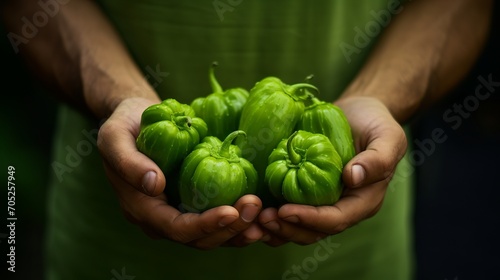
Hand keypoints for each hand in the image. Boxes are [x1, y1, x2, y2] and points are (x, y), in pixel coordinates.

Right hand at [97, 97, 264, 248]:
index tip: (231, 211)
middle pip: (198, 238)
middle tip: (255, 207)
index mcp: (141, 208)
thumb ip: (129, 162)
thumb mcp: (114, 137)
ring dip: (239, 228)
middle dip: (229, 228)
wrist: (135, 120)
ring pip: (211, 235)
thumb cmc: (124, 125)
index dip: (204, 225)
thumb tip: (154, 185)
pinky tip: (260, 212)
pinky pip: (217, 220)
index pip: (175, 227)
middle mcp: (160, 218)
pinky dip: (239, 220)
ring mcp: (178, 212)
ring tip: (264, 215)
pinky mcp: (193, 202)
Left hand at [258, 96, 407, 245]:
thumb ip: (378, 158)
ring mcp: (321, 202)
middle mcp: (341, 207)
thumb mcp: (388, 136)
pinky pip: (287, 211)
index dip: (311, 219)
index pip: (336, 219)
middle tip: (262, 218)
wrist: (356, 113)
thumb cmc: (374, 123)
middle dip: (287, 228)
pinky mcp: (304, 192)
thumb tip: (353, 177)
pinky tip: (251, 208)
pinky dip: (270, 215)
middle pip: (313, 231)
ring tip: (252, 218)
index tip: (286, 211)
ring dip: (274, 227)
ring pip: (297, 227)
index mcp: (362, 201)